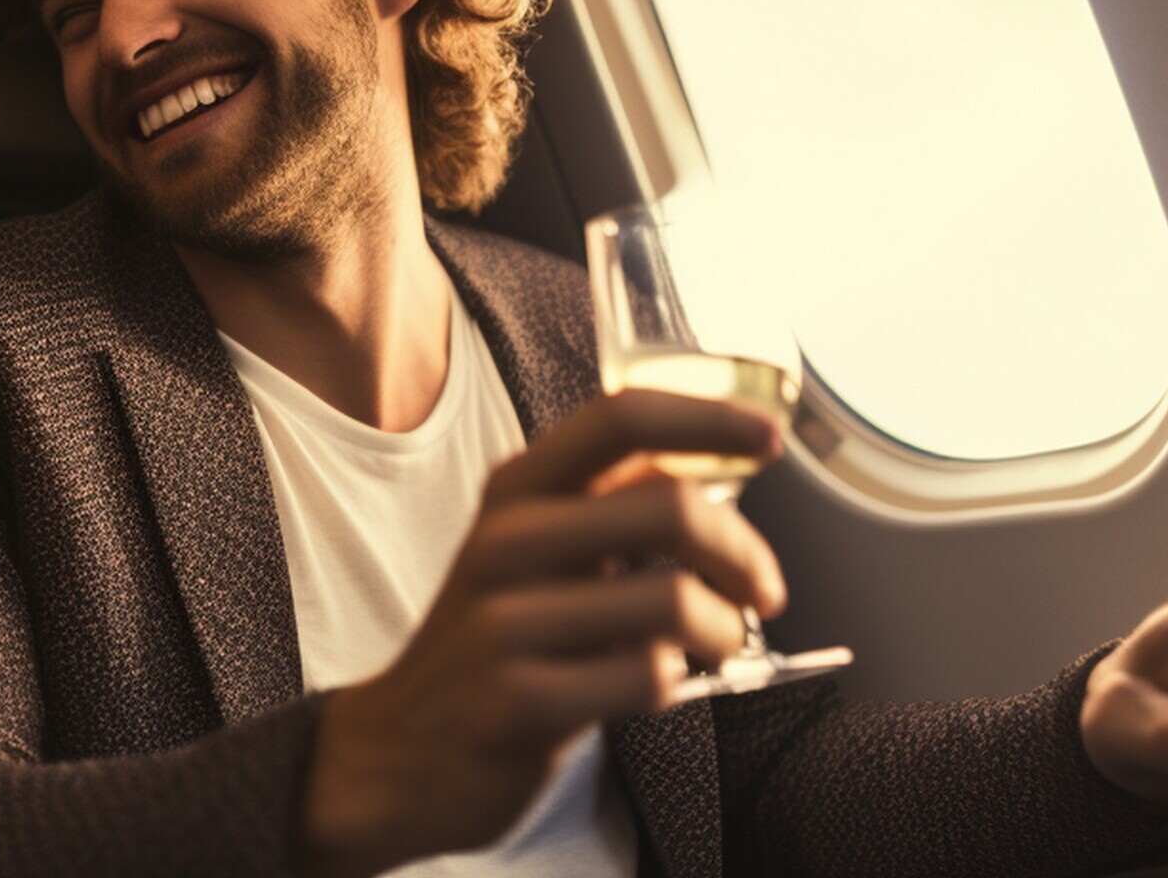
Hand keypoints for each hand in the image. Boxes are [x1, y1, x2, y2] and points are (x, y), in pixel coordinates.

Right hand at [299, 389, 784, 877]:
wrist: (397, 751)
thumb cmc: (490, 644)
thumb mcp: (533, 552)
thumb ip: (608, 503)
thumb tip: (712, 461)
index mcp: (516, 490)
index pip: (620, 416)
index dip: (708, 418)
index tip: (770, 438)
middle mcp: (507, 542)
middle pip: (671, 507)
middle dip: (744, 553)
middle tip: (763, 590)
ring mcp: (507, 621)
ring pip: (674, 602)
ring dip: (723, 629)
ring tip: (715, 646)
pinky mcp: (520, 699)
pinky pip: (649, 678)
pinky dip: (677, 684)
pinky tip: (656, 686)